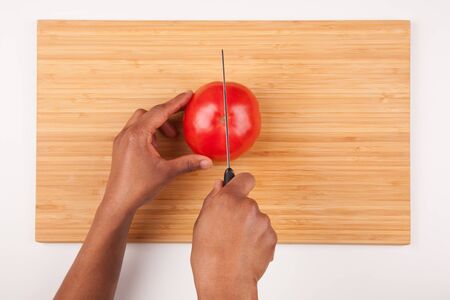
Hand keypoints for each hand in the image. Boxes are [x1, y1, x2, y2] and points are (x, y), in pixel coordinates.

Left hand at [102, 91, 212, 214]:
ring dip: (157, 122)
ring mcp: (122, 140)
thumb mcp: (167, 172)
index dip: (176, 102)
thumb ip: (188, 163)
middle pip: (150, 112)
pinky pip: (135, 129)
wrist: (119, 202)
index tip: (188, 95)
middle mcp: (128, 134)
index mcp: (138, 136)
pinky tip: (157, 144)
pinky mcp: (121, 147)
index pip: (160, 112)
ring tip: (170, 135)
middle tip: (183, 112)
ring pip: (141, 120)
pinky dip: (148, 131)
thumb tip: (206, 161)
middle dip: (168, 112)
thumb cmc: (137, 187)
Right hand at [191, 173, 276, 299]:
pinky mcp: (272, 236)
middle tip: (229, 230)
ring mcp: (262, 222)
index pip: (244, 178)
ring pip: (257, 219)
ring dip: (250, 228)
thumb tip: (220, 186)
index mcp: (228, 200)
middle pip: (248, 203)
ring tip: (236, 244)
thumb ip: (213, 199)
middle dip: (241, 213)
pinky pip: (264, 233)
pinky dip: (258, 240)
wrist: (225, 280)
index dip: (241, 182)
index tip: (239, 187)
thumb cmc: (209, 256)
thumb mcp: (202, 222)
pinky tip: (245, 251)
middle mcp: (248, 207)